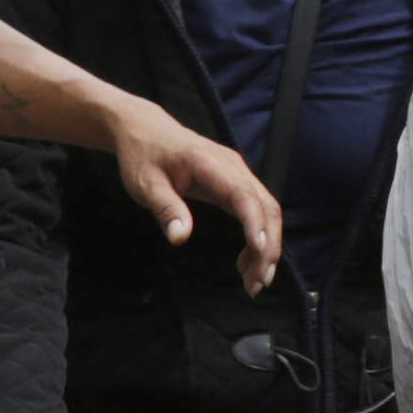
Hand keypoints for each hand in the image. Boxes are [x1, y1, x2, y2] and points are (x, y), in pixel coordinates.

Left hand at [107, 100, 282, 291]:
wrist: (145, 130)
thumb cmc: (144, 155)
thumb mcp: (145, 184)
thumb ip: (166, 208)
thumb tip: (180, 237)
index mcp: (209, 163)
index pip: (242, 194)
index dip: (255, 222)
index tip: (259, 250)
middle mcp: (232, 166)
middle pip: (265, 206)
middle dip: (268, 246)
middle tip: (258, 282)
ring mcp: (237, 173)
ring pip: (266, 210)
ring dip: (267, 245)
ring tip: (255, 280)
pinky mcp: (235, 182)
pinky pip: (256, 210)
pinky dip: (259, 236)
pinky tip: (247, 259)